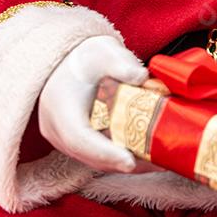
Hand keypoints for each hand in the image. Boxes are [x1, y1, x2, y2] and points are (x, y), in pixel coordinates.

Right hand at [38, 35, 152, 172]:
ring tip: (159, 160)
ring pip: (96, 161)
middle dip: (125, 163)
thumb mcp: (103, 53)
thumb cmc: (85, 57)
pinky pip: (100, 157)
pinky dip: (122, 158)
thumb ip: (121, 64)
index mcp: (60, 107)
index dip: (104, 153)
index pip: (79, 139)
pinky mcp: (78, 143)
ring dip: (127, 164)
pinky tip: (148, 154)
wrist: (67, 62)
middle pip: (91, 157)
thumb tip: (141, 76)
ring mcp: (66, 140)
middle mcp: (58, 130)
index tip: (130, 161)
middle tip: (157, 162)